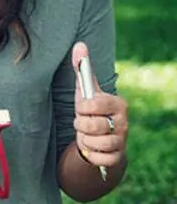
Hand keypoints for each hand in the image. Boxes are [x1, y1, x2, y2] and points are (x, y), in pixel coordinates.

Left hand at [71, 42, 127, 168]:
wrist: (99, 137)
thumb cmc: (91, 110)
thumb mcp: (85, 90)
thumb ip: (82, 68)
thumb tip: (79, 44)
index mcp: (118, 104)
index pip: (94, 104)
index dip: (82, 107)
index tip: (82, 108)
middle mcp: (124, 122)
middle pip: (91, 125)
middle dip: (80, 124)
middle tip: (83, 122)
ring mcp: (122, 141)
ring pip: (93, 142)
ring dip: (83, 139)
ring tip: (87, 134)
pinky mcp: (117, 157)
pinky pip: (98, 158)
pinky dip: (89, 154)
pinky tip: (91, 147)